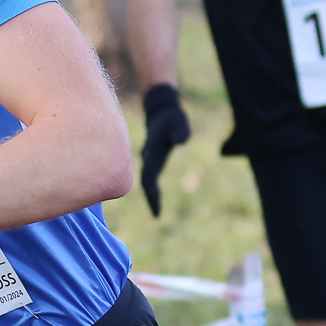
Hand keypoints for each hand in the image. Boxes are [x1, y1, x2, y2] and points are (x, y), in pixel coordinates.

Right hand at [139, 82, 192, 216]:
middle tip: (157, 214)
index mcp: (152, 151)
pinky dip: (152, 186)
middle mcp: (148, 156)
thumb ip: (180, 131)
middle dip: (151, 197)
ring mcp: (149, 157)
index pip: (149, 175)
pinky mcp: (152, 158)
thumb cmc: (172, 117)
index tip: (156, 203)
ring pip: (146, 179)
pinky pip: (149, 175)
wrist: (160, 111)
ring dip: (151, 194)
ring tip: (157, 210)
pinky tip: (157, 195)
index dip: (151, 191)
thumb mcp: (179, 121)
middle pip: (145, 181)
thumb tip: (180, 142)